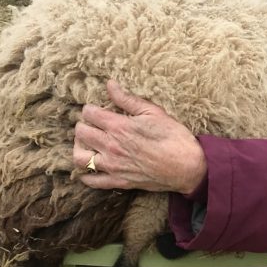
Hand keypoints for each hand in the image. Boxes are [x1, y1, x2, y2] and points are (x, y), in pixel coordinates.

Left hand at [73, 80, 206, 193]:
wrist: (187, 166)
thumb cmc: (174, 137)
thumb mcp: (153, 112)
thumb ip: (128, 99)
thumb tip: (110, 84)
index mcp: (119, 126)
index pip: (89, 113)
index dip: (91, 109)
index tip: (98, 110)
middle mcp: (111, 146)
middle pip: (80, 133)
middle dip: (83, 125)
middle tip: (93, 125)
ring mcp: (113, 166)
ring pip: (79, 158)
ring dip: (79, 148)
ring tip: (88, 144)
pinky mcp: (119, 181)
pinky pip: (92, 181)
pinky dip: (86, 175)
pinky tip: (91, 167)